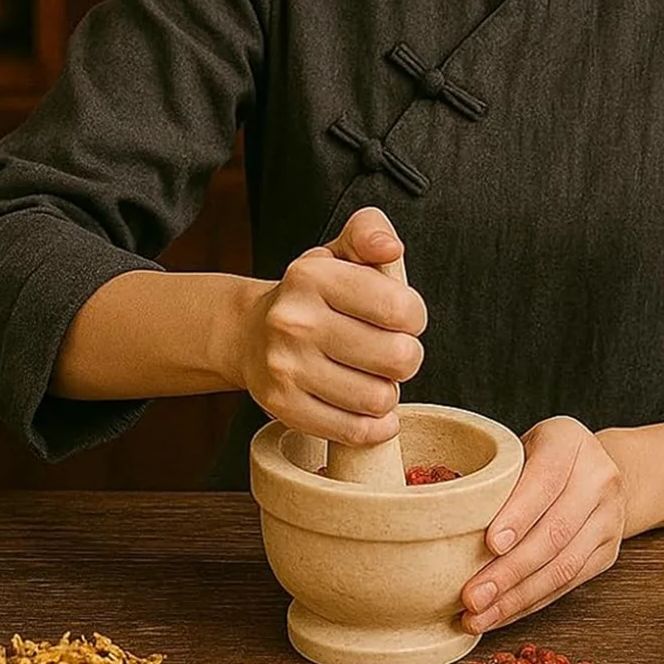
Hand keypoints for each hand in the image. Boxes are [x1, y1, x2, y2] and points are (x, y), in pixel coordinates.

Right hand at [234, 207, 426, 443]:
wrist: (249, 333)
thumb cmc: (310, 294)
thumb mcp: (338, 251)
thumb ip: (370, 233)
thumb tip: (390, 247)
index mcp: (313, 276)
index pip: (399, 307)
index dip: (415, 316)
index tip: (404, 317)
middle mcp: (294, 321)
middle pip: (397, 357)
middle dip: (407, 356)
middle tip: (393, 351)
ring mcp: (285, 366)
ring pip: (378, 398)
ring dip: (389, 391)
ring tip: (375, 377)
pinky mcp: (282, 406)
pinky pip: (353, 430)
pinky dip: (374, 425)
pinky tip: (372, 410)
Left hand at [460, 416, 627, 633]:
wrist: (595, 466)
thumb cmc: (539, 457)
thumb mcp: (519, 448)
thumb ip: (494, 474)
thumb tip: (445, 520)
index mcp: (569, 440)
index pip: (546, 479)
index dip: (519, 514)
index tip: (490, 543)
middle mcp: (598, 476)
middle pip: (555, 531)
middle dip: (509, 569)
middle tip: (472, 595)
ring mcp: (610, 516)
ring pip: (563, 565)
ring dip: (518, 596)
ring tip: (479, 615)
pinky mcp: (609, 550)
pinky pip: (570, 583)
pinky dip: (532, 602)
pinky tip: (503, 612)